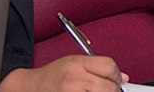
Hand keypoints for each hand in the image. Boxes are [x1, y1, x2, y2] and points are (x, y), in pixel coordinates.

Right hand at [0, 55, 125, 91]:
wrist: (30, 88)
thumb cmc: (51, 77)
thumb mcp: (73, 64)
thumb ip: (97, 68)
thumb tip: (122, 78)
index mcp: (77, 64)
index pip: (109, 66)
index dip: (116, 75)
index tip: (116, 80)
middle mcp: (75, 79)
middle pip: (109, 87)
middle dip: (113, 91)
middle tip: (109, 91)